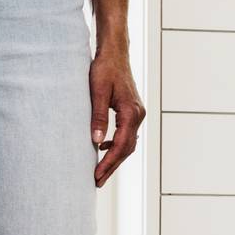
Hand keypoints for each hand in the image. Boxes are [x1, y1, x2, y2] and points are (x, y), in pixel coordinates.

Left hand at [90, 34, 145, 185]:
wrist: (114, 52)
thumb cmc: (104, 69)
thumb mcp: (97, 92)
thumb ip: (98, 117)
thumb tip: (96, 142)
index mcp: (131, 112)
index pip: (122, 145)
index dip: (109, 162)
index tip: (96, 175)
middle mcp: (138, 115)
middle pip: (127, 148)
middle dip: (112, 166)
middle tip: (96, 181)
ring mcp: (136, 113)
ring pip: (128, 143)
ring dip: (115, 158)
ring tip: (100, 171)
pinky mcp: (131, 111)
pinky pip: (127, 134)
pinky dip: (117, 145)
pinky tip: (104, 147)